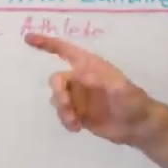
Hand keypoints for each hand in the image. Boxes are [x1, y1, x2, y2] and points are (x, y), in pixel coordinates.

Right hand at [24, 32, 155, 144]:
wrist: (139, 126)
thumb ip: (102, 81)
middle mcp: (81, 79)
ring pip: (57, 99)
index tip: (28, 39)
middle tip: (66, 106)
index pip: (65, 50)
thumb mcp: (122, 88)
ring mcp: (79, 97)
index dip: (46, 43)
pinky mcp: (78, 113)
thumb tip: (80, 75)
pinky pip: (62, 114)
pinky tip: (76, 128)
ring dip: (62, 110)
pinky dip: (65, 121)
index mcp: (90, 66)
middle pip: (57, 79)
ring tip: (75, 122)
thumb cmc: (134, 101)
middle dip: (58, 92)